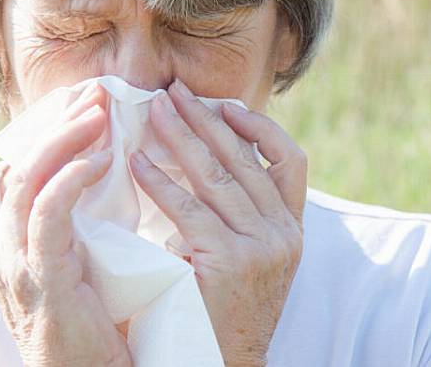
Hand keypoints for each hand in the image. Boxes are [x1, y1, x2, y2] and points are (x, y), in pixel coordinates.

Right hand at [0, 83, 130, 366]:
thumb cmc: (99, 326)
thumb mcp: (89, 265)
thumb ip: (90, 226)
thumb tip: (118, 179)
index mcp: (20, 241)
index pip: (29, 169)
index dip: (54, 130)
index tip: (90, 100)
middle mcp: (8, 246)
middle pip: (24, 165)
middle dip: (58, 124)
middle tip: (96, 92)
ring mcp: (18, 262)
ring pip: (28, 180)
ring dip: (63, 140)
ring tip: (97, 112)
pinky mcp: (40, 279)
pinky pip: (45, 216)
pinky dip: (69, 180)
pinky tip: (98, 158)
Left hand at [128, 79, 306, 366]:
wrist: (227, 366)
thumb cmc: (227, 316)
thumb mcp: (252, 264)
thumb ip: (243, 219)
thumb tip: (205, 164)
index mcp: (294, 230)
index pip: (291, 162)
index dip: (260, 128)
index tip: (225, 106)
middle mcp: (285, 234)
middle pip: (247, 160)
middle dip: (207, 120)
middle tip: (174, 91)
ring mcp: (261, 248)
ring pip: (219, 176)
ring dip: (182, 138)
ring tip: (153, 112)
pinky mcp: (229, 263)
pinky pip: (190, 210)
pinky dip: (162, 181)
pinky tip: (137, 162)